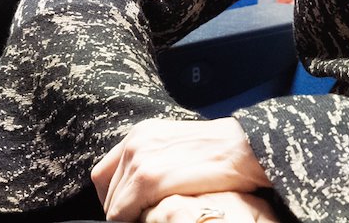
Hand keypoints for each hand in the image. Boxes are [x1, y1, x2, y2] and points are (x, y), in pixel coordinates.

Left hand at [93, 118, 269, 220]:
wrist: (243, 148)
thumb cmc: (217, 151)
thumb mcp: (176, 146)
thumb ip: (154, 158)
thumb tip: (139, 186)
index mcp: (140, 134)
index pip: (104, 171)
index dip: (111, 195)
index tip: (124, 209)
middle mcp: (135, 143)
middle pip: (105, 189)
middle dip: (117, 208)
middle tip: (134, 220)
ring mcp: (141, 160)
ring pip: (113, 204)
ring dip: (125, 218)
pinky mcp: (151, 179)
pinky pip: (123, 212)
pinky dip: (129, 222)